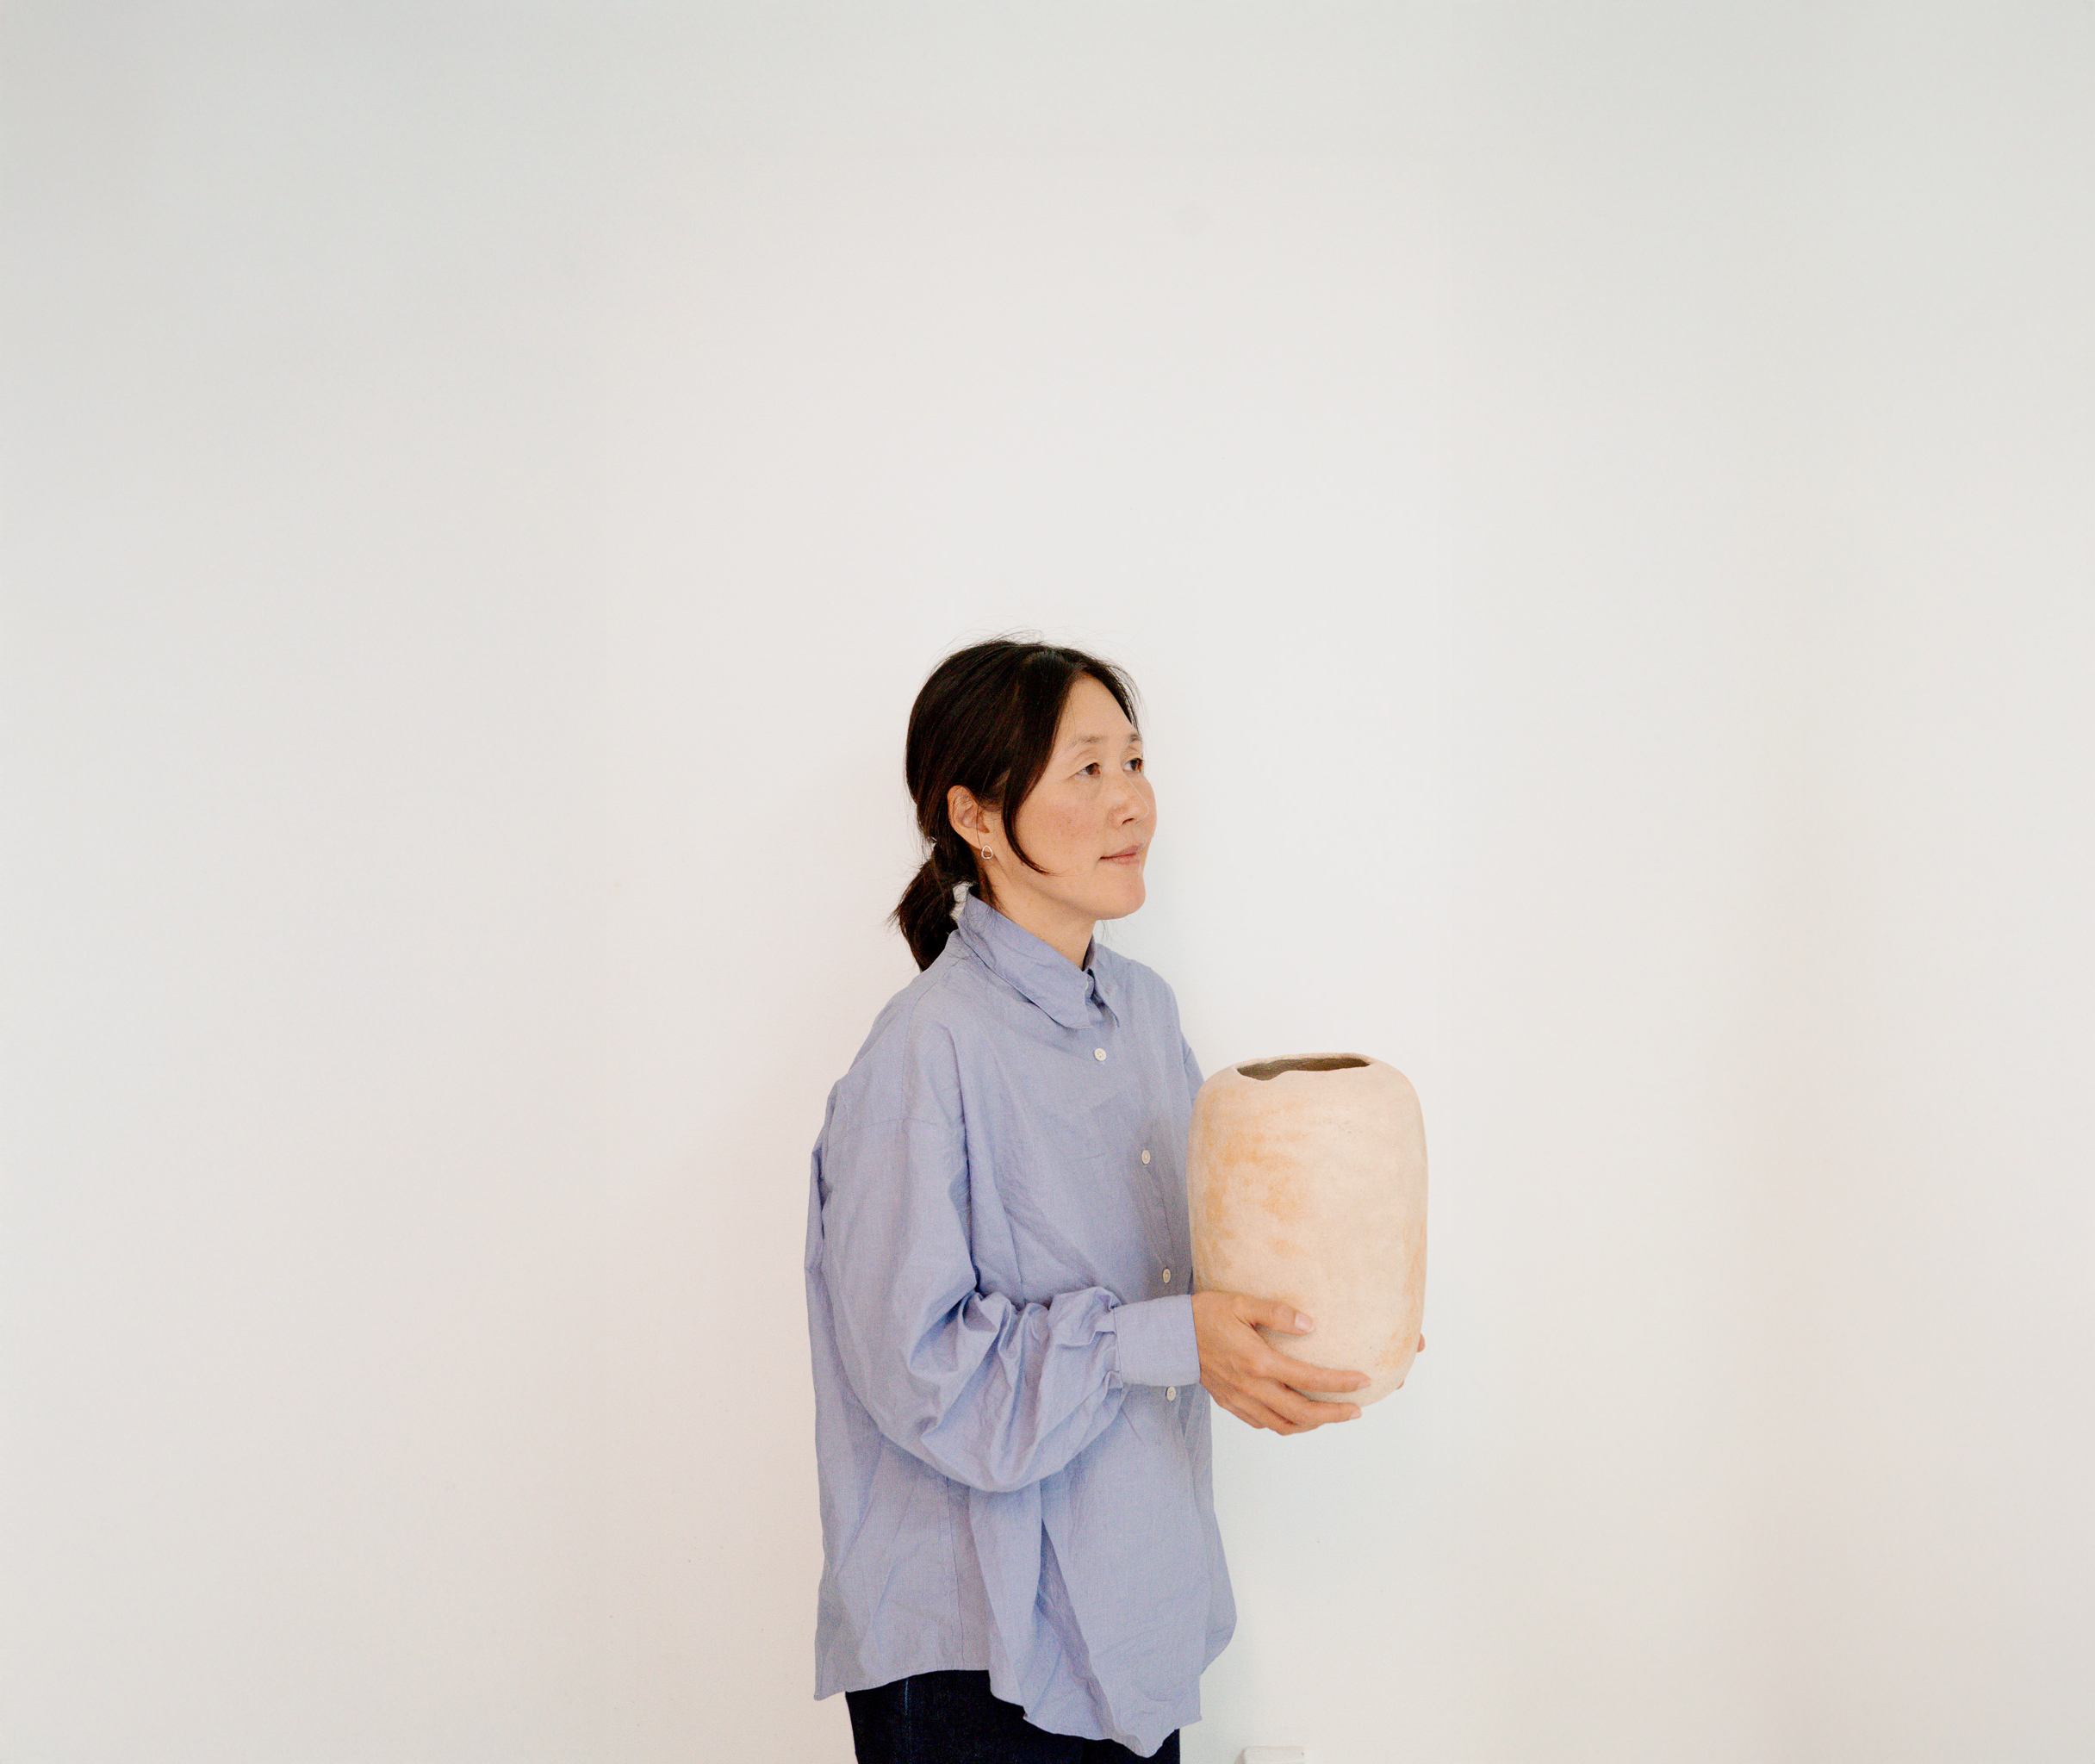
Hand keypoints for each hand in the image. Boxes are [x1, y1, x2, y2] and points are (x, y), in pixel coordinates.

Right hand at [1191, 1290, 1368, 1434]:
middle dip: (1334, 1415)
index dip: (1339, 1384)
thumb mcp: (1242, 1303)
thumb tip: (1310, 1324)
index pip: (1308, 1380)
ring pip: (1284, 1425)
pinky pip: (1263, 1424)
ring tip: (1332, 1415)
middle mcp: (1252, 1387)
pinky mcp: (1230, 1404)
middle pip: (1302, 1414)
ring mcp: (1241, 1400)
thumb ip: (1277, 1312)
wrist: (1170, 1337)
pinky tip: (1296, 1415)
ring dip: (1312, 1424)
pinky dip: (1285, 1424)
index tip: (1362, 1381)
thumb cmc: (1205, 1315)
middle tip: (1357, 1410)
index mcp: (1258, 1362)